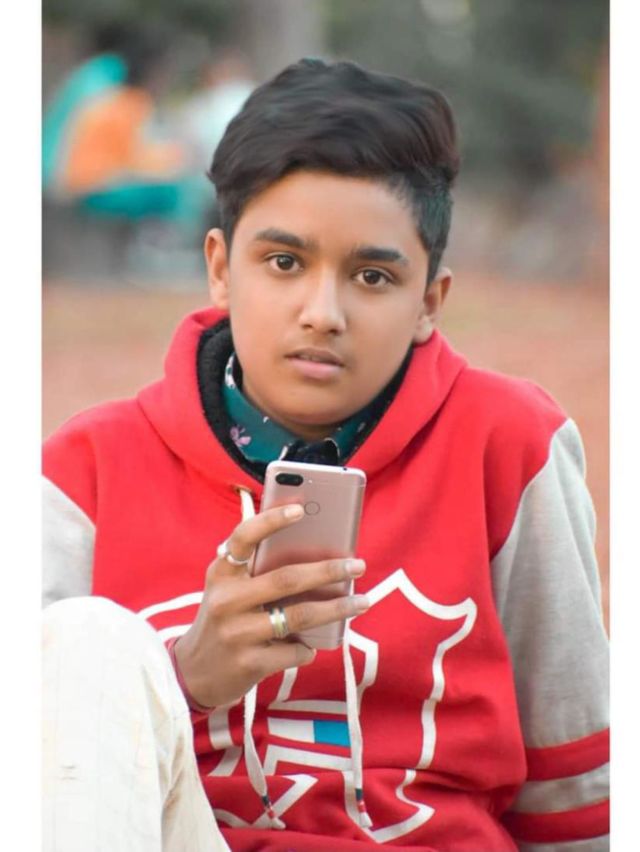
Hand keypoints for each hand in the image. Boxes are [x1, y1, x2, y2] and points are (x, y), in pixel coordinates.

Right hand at [174, 504, 368, 708]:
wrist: (194, 673)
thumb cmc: (225, 619)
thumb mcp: (229, 590)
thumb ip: (258, 571)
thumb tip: (317, 554)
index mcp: (221, 573)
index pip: (244, 538)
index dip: (271, 521)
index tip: (301, 510)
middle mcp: (226, 600)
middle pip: (287, 579)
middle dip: (329, 570)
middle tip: (357, 565)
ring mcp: (237, 633)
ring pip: (299, 616)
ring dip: (337, 608)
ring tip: (361, 601)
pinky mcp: (248, 664)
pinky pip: (295, 651)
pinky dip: (310, 647)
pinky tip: (315, 644)